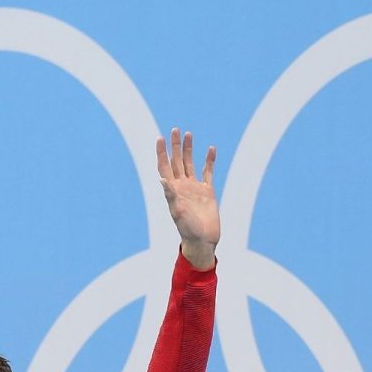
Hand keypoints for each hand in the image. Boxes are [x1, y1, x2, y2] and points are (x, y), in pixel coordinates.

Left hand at [157, 128, 218, 270]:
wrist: (203, 241)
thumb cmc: (188, 230)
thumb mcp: (177, 212)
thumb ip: (170, 195)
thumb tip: (162, 180)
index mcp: (173, 190)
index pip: (164, 167)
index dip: (162, 153)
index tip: (160, 138)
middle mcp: (182, 187)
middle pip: (177, 162)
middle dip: (175, 146)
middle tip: (175, 130)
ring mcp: (195, 188)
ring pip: (190, 164)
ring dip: (189, 150)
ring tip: (188, 134)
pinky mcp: (208, 192)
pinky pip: (208, 172)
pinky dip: (209, 161)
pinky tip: (210, 149)